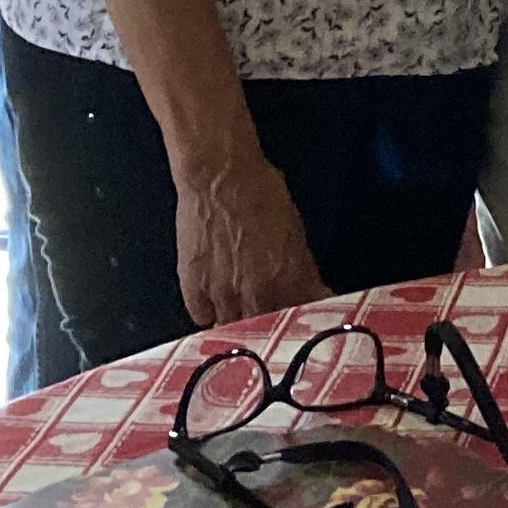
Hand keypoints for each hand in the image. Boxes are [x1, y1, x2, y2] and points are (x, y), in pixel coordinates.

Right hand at [176, 154, 326, 328]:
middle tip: (267, 317)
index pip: (302, 319)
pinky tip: (216, 303)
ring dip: (240, 323)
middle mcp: (258, 294)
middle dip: (270, 325)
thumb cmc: (260, 192)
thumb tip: (313, 290)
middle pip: (267, 331)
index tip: (301, 321)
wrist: (219, 176)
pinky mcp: (194, 289)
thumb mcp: (295, 230)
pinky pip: (203, 318)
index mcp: (289, 280)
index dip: (302, 321)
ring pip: (234, 330)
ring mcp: (224, 295)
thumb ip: (302, 269)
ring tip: (240, 312)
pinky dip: (210, 313)